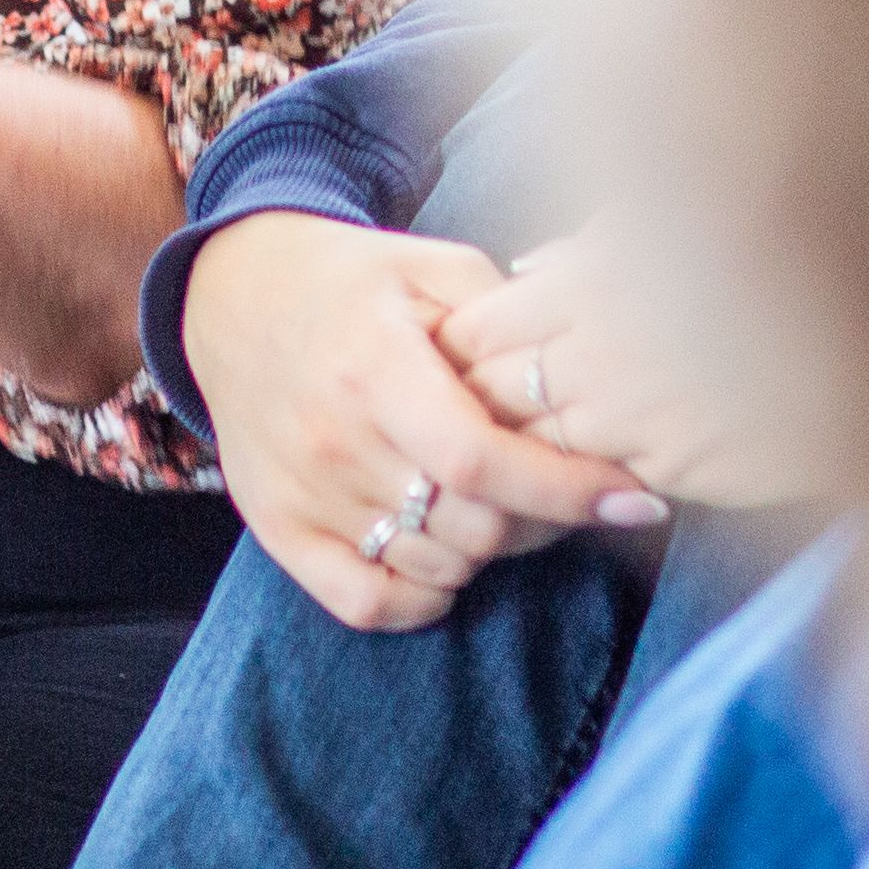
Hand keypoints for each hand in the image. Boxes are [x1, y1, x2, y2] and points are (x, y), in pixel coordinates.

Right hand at [183, 211, 655, 632]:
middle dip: (541, 520)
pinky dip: (422, 598)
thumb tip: (592, 363)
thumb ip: (508, 313)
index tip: (635, 500)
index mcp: (374, 365)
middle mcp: (332, 438)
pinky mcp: (278, 530)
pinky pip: (366, 603)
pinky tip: (446, 563)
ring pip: (433, 569)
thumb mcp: (430, 265)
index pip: (480, 459)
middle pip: (470, 527)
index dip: (566, 490)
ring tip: (498, 505)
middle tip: (564, 491)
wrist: (232, 296)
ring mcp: (302, 492)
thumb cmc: (352, 279)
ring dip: (487, 552)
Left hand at [443, 232, 814, 510]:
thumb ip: (588, 250)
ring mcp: (636, 416)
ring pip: (537, 445)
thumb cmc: (762, 252)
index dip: (458, 347)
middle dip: (471, 405)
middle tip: (460, 412)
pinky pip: (598, 480)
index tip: (451, 357)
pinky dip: (579, 479)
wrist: (864, 329)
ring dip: (518, 450)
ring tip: (510, 447)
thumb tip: (525, 269)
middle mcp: (603, 350)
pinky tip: (579, 471)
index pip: (481, 327)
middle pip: (492, 394)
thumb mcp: (665, 223)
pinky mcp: (673, 468)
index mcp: (593, 280)